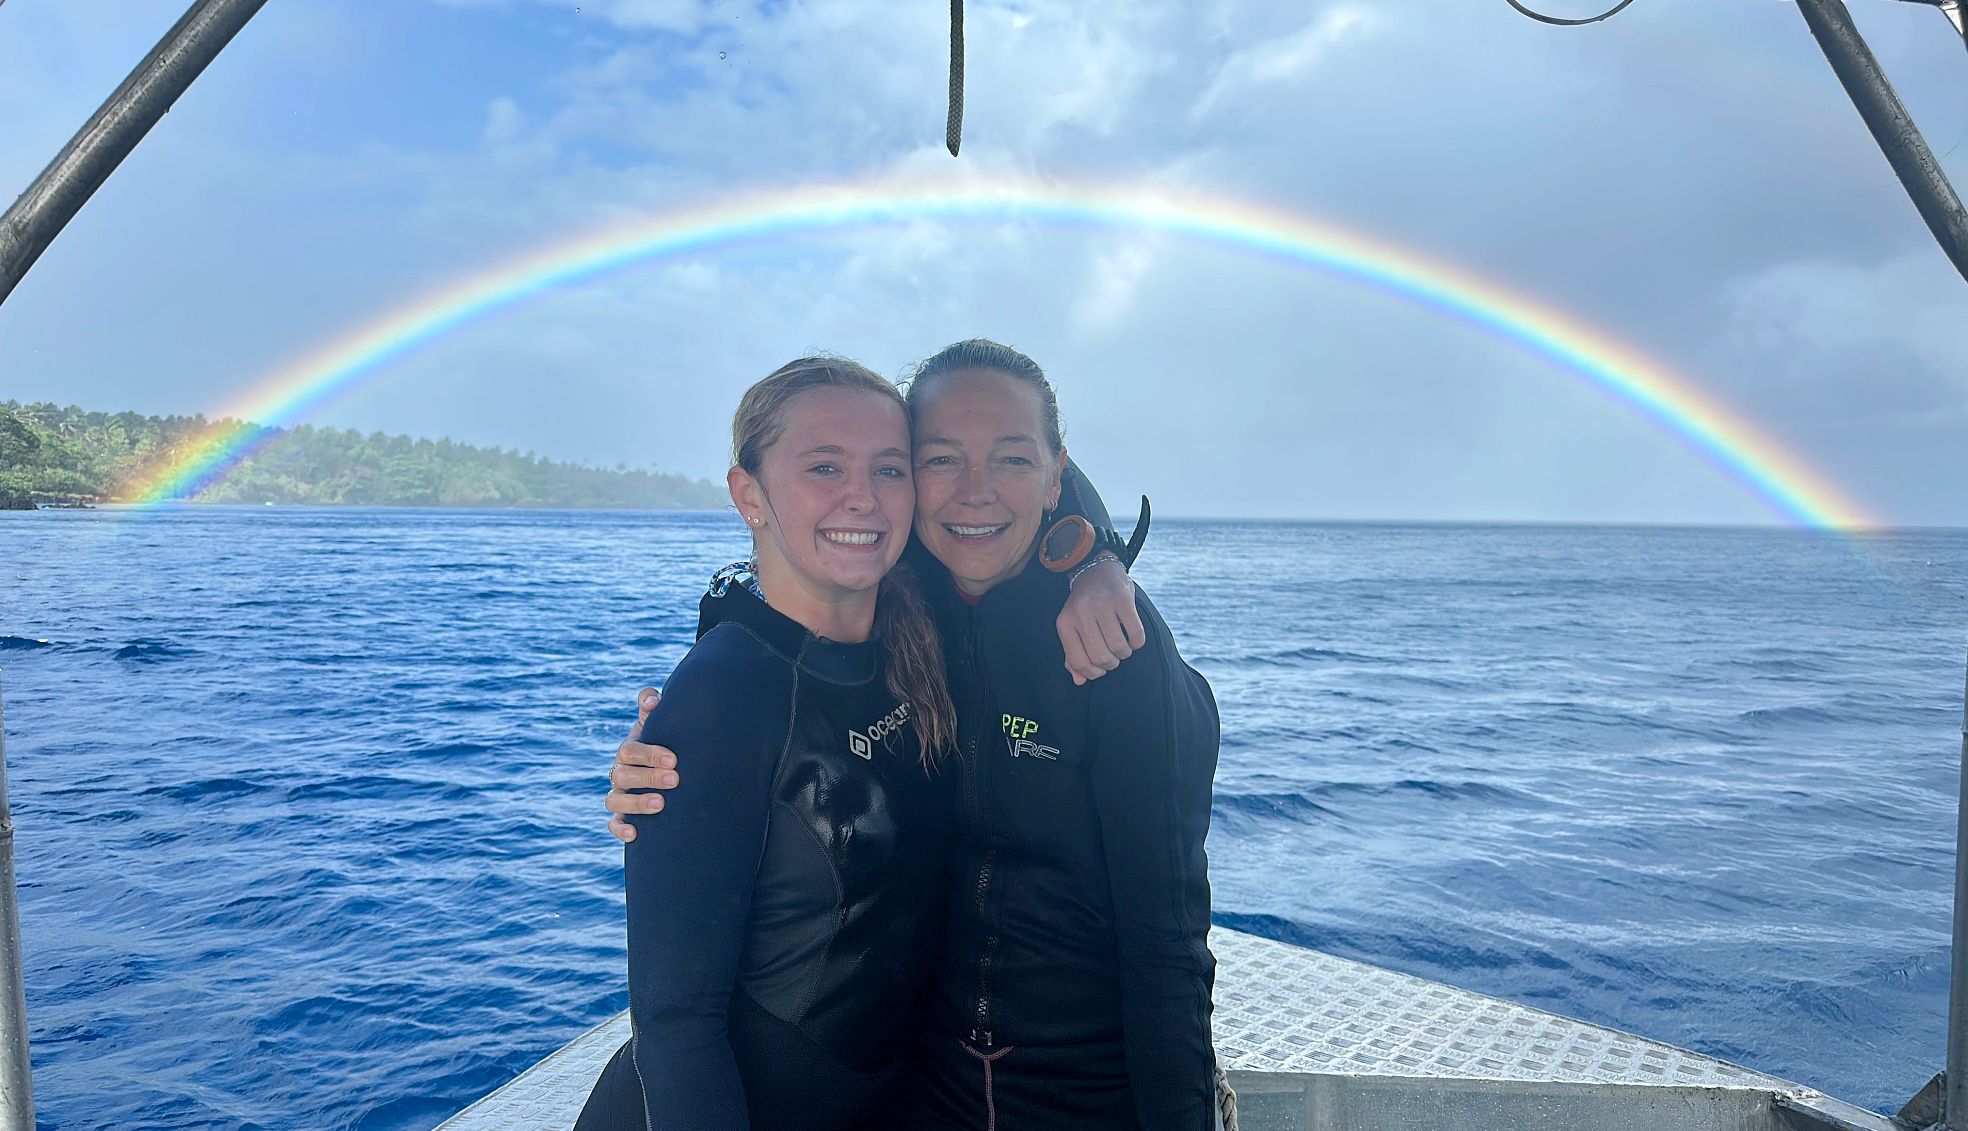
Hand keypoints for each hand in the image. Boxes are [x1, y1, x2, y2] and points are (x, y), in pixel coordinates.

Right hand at [606, 686, 680, 842]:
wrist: (671, 769)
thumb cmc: (666, 744)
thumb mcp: (659, 725)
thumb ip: (652, 707)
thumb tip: (651, 699)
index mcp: (628, 751)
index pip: (630, 751)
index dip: (649, 754)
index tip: (673, 759)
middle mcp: (620, 773)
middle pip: (624, 776)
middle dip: (649, 778)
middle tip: (674, 780)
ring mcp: (619, 795)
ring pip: (615, 801)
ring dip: (636, 804)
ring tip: (660, 804)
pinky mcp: (622, 817)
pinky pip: (613, 825)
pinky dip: (620, 829)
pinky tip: (635, 834)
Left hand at [1056, 557, 1145, 684]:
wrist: (1096, 571)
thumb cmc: (1084, 608)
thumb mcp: (1072, 628)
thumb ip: (1073, 654)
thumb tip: (1080, 681)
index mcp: (1065, 623)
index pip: (1078, 662)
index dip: (1092, 673)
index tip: (1100, 669)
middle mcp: (1081, 613)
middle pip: (1100, 657)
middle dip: (1111, 664)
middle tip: (1114, 657)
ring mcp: (1102, 604)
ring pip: (1118, 647)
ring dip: (1124, 654)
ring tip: (1123, 647)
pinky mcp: (1122, 598)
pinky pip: (1135, 633)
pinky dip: (1137, 643)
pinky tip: (1133, 639)